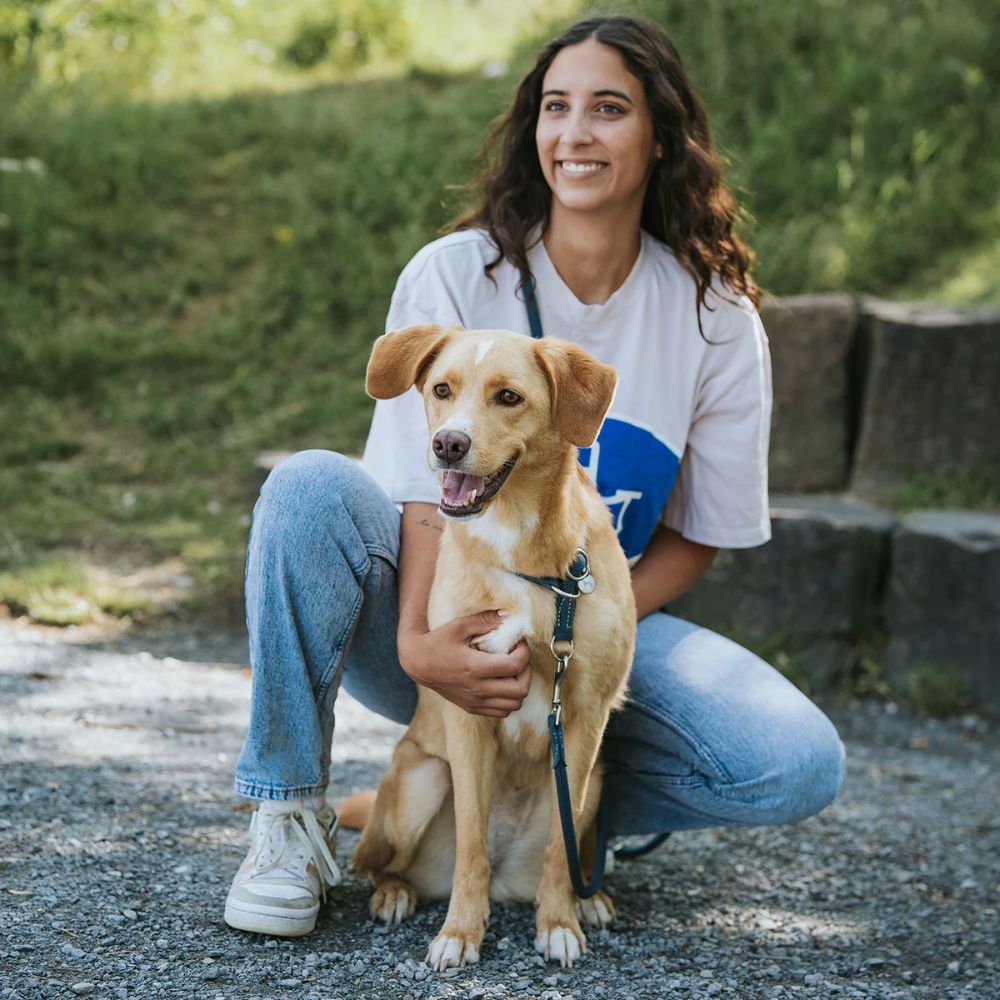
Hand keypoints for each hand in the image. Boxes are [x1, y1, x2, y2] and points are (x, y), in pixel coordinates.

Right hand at [398, 610, 531, 717]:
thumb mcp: (459, 626)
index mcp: (475, 667)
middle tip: (519, 657)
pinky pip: (502, 712)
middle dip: (527, 671)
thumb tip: (507, 615)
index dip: (524, 652)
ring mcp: (475, 701)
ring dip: (520, 687)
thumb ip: (485, 620)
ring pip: (514, 705)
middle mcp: (477, 689)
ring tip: (512, 671)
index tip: (520, 642)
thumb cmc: (437, 642)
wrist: (418, 664)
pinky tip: (503, 683)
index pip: (515, 666)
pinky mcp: (472, 708)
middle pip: (520, 689)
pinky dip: (509, 699)